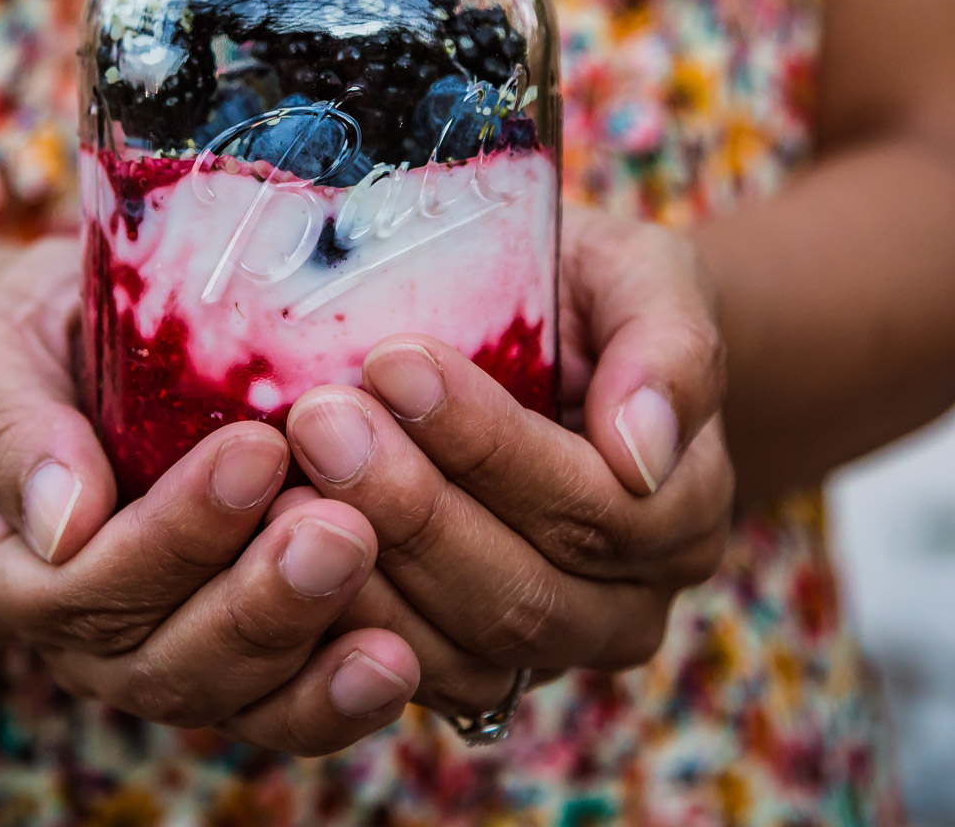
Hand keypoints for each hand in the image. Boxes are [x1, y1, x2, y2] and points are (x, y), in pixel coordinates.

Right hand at [0, 238, 422, 754]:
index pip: (77, 587)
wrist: (103, 336)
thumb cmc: (45, 332)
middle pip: (159, 661)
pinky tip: (395, 660)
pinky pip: (287, 710)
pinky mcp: (247, 669)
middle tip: (339, 528)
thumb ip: (12, 425)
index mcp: (4, 567)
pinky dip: (340, 696)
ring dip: (307, 644)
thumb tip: (61, 522)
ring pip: (232, 697)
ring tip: (378, 572)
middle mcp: (81, 640)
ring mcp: (166, 660)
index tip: (258, 453)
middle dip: (256, 601)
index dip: (171, 535)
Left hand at [277, 206, 734, 714]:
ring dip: (364, 566)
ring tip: (283, 477)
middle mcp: (627, 605)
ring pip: (460, 646)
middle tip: (317, 418)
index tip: (394, 361)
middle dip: (410, 505)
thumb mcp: (642, 280)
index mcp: (682, 511)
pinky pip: (406, 674)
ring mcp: (546, 651)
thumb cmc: (589, 299)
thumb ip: (668, 351)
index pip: (595, 505)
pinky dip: (338, 621)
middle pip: (522, 589)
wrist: (551, 346)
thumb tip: (640, 449)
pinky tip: (272, 548)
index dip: (490, 443)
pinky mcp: (467, 672)